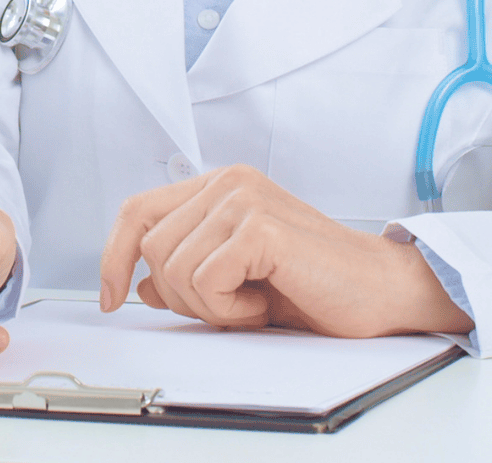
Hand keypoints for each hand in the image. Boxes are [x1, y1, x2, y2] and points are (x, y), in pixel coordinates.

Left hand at [98, 165, 472, 337]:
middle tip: (232, 305)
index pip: (137, 211)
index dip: (113, 256)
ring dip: (209, 305)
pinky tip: (264, 303)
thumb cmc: (315, 285)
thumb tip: (142, 283)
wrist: (381, 292)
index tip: (110, 298)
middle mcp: (228, 182)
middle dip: (181, 294)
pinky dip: (229, 308)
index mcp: (219, 187)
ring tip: (254, 302)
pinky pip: (205, 279)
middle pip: (151, 246)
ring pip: (172, 267)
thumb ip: (188, 271)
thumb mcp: (236, 279)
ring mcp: (244, 199)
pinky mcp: (261, 226)